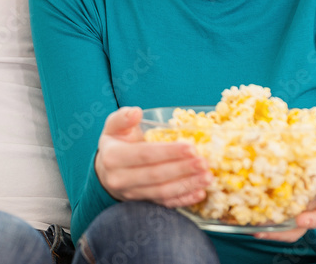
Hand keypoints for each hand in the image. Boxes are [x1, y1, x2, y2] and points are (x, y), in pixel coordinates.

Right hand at [94, 107, 212, 207]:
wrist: (107, 170)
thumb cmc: (116, 142)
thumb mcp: (113, 126)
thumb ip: (123, 118)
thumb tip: (136, 112)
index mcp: (113, 157)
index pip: (145, 155)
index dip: (168, 152)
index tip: (190, 147)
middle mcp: (120, 179)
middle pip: (156, 175)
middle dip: (183, 169)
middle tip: (204, 162)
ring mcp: (131, 194)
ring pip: (162, 192)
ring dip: (187, 185)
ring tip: (208, 177)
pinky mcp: (142, 203)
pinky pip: (165, 203)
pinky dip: (183, 200)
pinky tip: (199, 193)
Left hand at [256, 109, 315, 242]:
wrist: (307, 168)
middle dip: (313, 218)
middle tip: (302, 218)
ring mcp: (304, 212)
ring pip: (300, 228)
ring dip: (287, 230)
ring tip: (269, 228)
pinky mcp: (288, 218)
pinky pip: (281, 230)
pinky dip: (270, 231)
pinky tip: (254, 229)